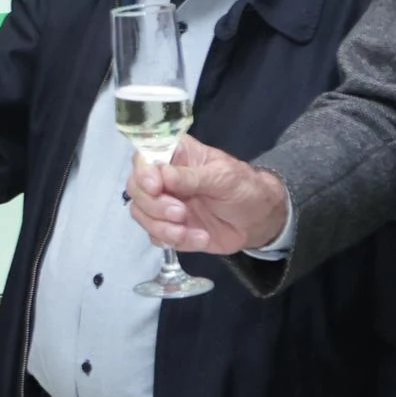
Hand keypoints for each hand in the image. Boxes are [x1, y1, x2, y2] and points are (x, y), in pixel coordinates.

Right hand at [130, 137, 289, 254]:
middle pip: (135, 188)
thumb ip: (192, 177)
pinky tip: (199, 238)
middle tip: (180, 213)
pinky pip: (155, 236)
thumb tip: (162, 175)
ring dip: (162, 227)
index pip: (144, 157)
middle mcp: (164, 179)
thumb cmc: (245, 189)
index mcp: (176, 156)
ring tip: (188, 231)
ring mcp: (163, 204)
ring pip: (140, 214)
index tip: (156, 187)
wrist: (259, 221)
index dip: (143, 172)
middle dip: (154, 205)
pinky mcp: (168, 227)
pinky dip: (174, 240)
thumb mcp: (224, 177)